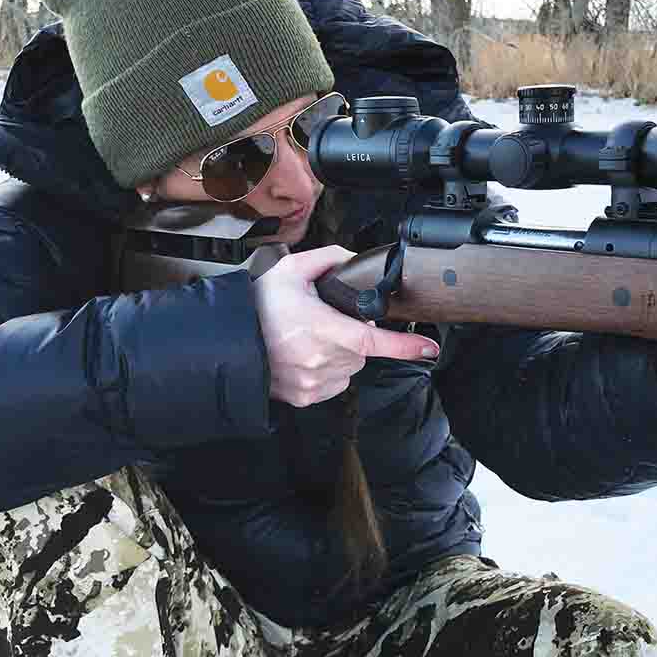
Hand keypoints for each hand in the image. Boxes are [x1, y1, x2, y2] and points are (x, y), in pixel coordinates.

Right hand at [253, 245, 439, 407]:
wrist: (226, 340)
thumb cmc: (257, 308)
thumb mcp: (290, 270)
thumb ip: (328, 258)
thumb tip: (353, 259)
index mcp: (322, 329)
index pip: (373, 340)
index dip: (405, 346)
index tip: (429, 349)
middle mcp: (320, 360)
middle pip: (361, 350)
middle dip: (352, 336)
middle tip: (324, 322)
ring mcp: (313, 382)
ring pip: (350, 368)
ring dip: (341, 354)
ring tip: (310, 340)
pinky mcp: (305, 397)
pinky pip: (334, 384)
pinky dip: (328, 371)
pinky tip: (306, 357)